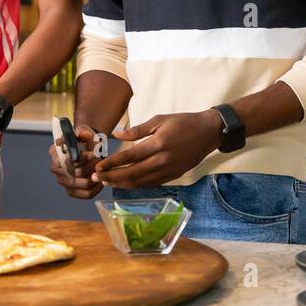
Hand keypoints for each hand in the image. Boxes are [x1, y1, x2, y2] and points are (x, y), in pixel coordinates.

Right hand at [47, 124, 104, 198]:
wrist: (86, 148)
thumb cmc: (83, 139)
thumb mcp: (83, 131)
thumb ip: (83, 132)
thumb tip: (85, 135)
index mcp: (54, 153)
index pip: (65, 160)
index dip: (81, 159)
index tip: (92, 154)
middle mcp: (55, 169)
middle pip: (77, 173)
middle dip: (92, 166)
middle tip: (101, 160)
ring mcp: (63, 182)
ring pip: (85, 184)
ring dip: (97, 175)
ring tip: (102, 168)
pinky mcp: (72, 192)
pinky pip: (87, 194)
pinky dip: (97, 187)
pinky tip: (102, 178)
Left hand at [91, 111, 221, 188]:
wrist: (208, 132)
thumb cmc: (183, 122)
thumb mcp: (160, 119)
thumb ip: (137, 130)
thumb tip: (117, 134)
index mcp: (158, 144)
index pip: (129, 157)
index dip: (112, 164)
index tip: (98, 167)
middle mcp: (162, 160)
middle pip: (132, 173)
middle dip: (112, 177)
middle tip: (96, 179)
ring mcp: (169, 170)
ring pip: (141, 182)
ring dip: (122, 184)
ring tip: (107, 183)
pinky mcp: (174, 176)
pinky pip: (152, 184)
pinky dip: (137, 185)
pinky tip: (127, 184)